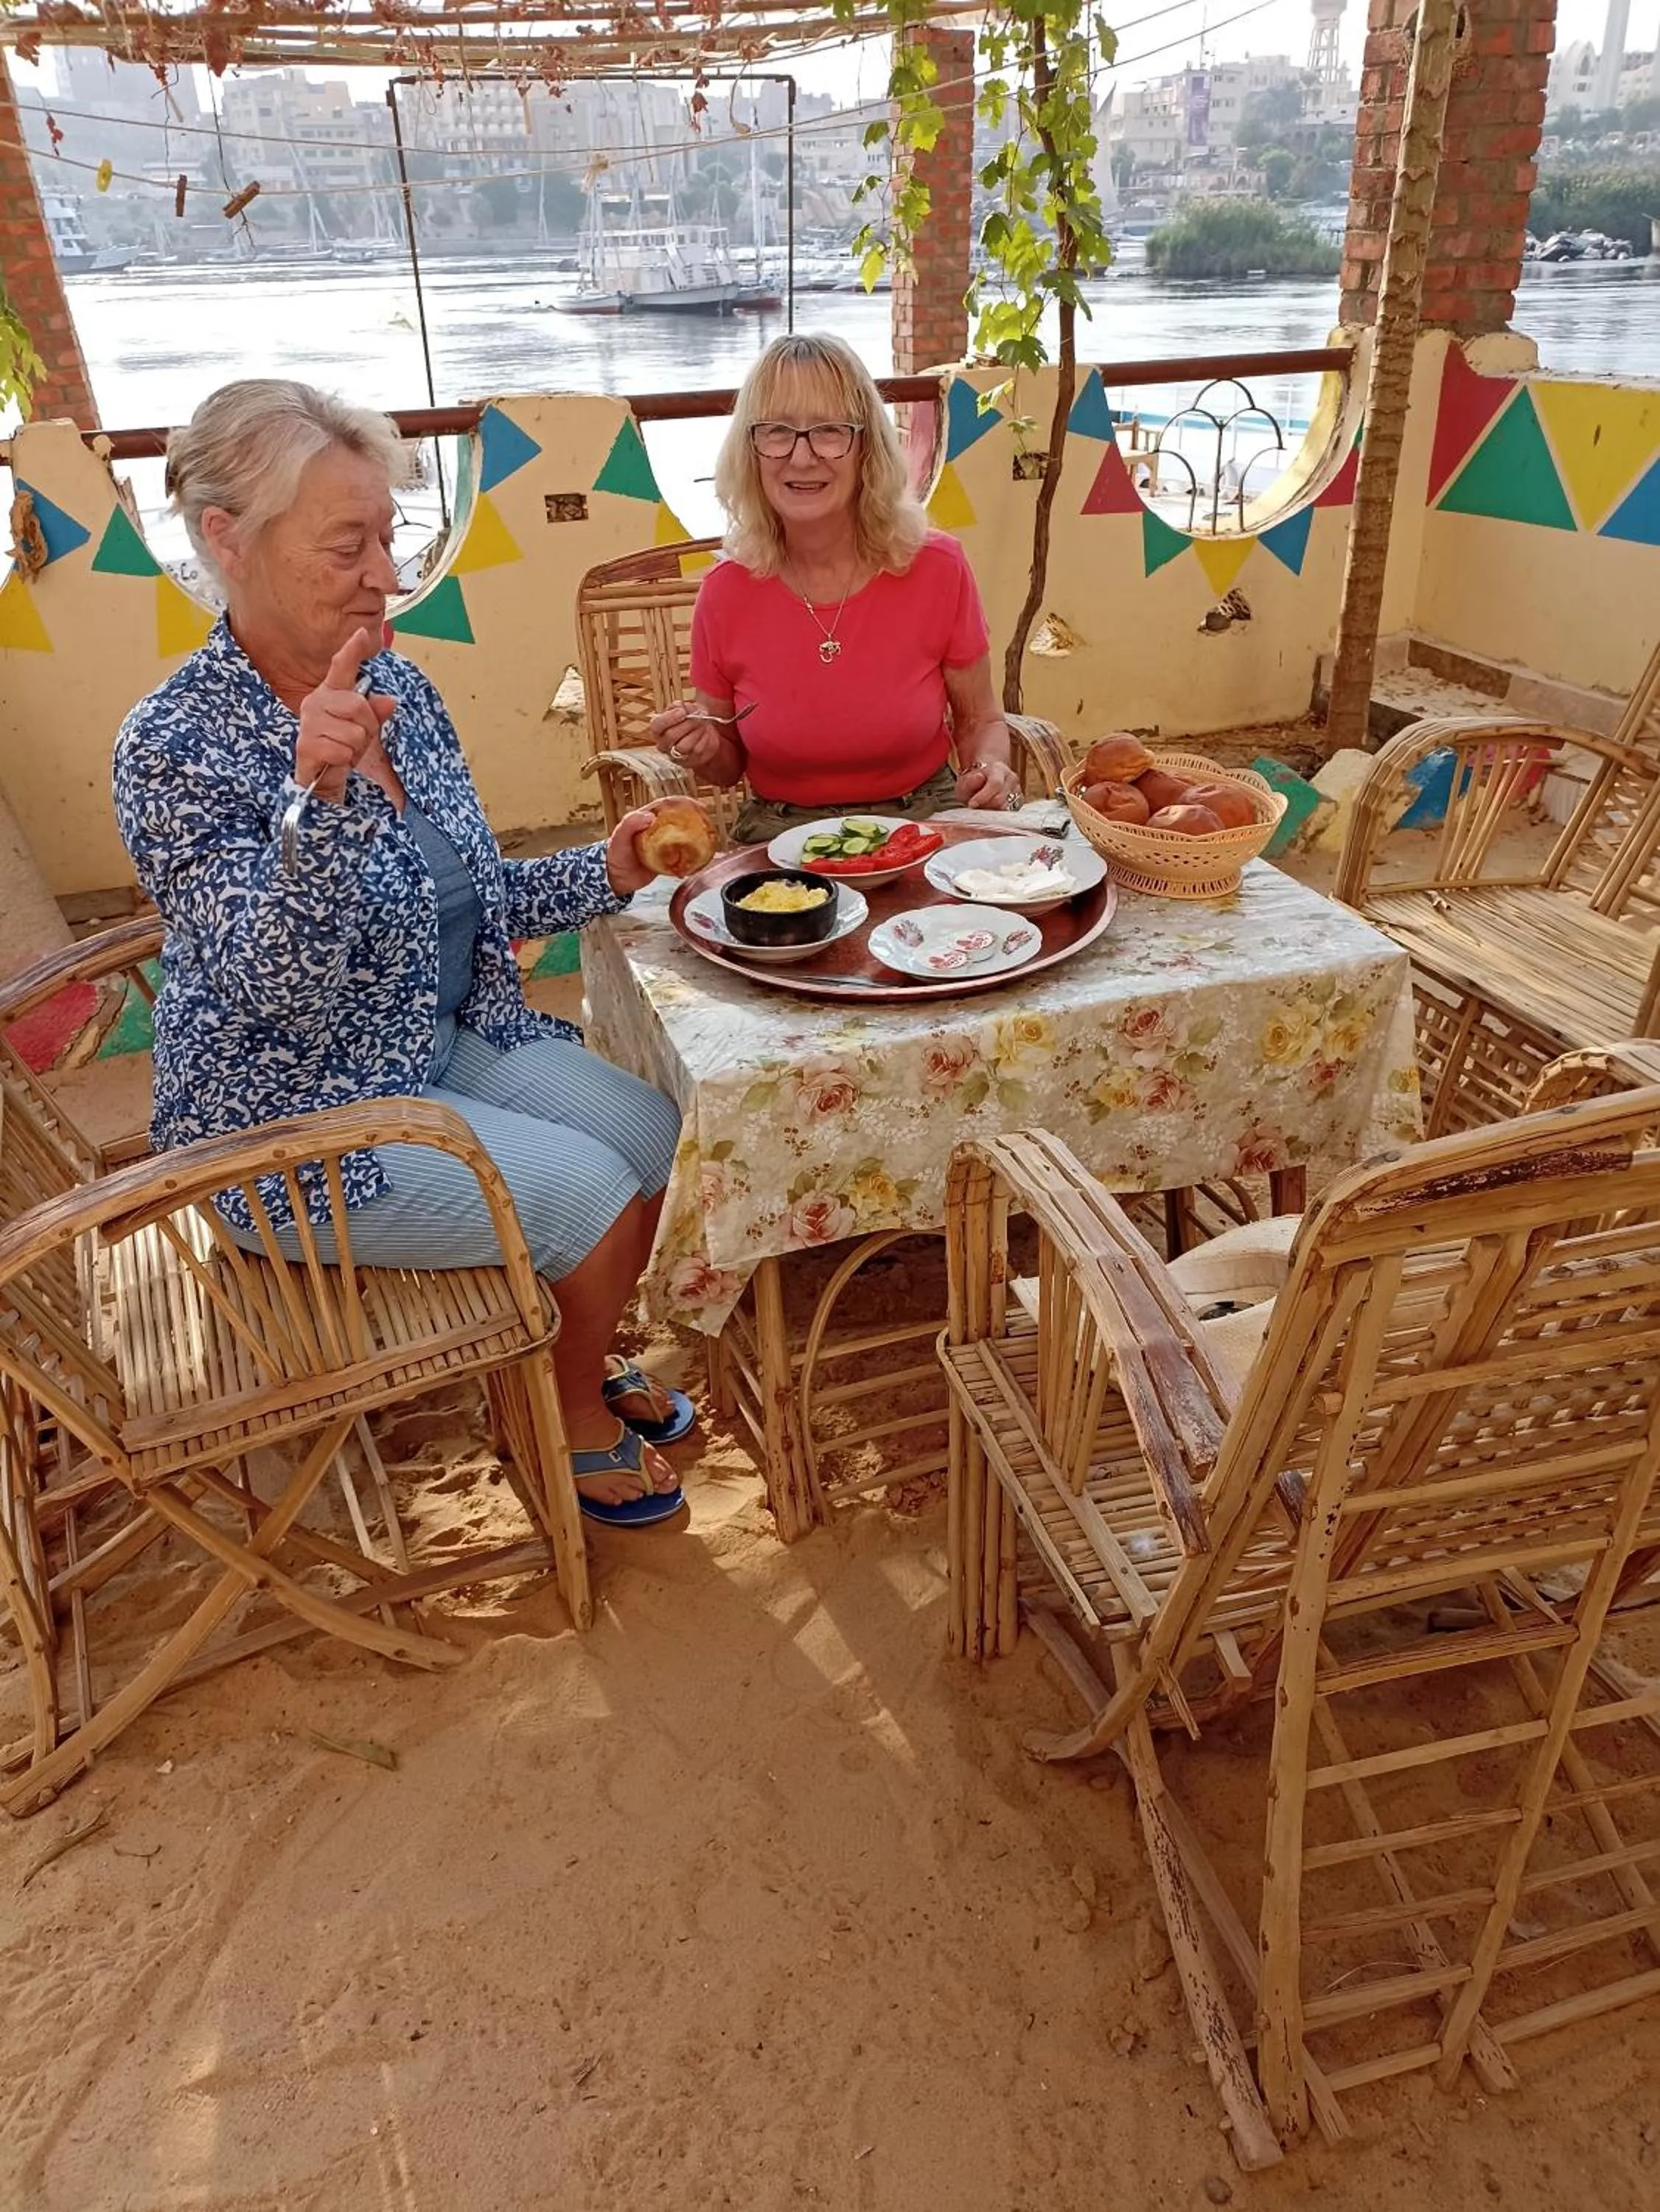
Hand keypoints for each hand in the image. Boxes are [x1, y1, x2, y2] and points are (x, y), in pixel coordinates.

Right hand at [294, 629, 394, 802]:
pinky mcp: (306, 745)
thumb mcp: (364, 728)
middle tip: (355, 739)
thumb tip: (389, 700)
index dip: (353, 650)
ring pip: (353, 732)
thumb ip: (375, 712)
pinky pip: (342, 750)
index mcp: (330, 693)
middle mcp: (315, 702)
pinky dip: (345, 760)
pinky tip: (334, 760)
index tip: (362, 633)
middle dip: (366, 727)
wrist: (320, 778)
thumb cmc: (341, 747)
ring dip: (355, 747)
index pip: (341, 667)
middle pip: (358, 705)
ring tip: (343, 750)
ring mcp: (308, 723)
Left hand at [605, 798, 715, 896]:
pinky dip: (691, 858)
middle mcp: (658, 829)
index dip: (684, 803)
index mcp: (648, 818)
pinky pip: (682, 857)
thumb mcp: (619, 835)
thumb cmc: (614, 853)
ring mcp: (664, 845)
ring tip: (709, 840)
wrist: (614, 878)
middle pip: (681, 821)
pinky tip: (700, 860)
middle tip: (709, 823)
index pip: (669, 805)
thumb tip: (651, 816)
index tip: (697, 805)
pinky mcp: (667, 861)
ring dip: (697, 838)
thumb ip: (631, 823)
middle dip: (696, 820)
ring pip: (684, 838)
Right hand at [649, 699, 729, 777]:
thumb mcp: (685, 708)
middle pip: (670, 737)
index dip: (669, 718)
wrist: (704, 732)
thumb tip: (682, 707)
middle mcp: (663, 745)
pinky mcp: (689, 762)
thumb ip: (682, 706)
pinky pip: (697, 752)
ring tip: (703, 724)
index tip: (683, 711)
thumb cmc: (690, 719)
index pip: (656, 726)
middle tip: (697, 717)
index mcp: (658, 730)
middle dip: (686, 725)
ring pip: (684, 746)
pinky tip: (706, 733)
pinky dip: (704, 740)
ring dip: (696, 732)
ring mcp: (675, 756)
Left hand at [955, 756, 1021, 811]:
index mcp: (999, 769)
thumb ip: (969, 781)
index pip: (995, 784)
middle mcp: (1011, 779)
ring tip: (982, 807)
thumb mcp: (965, 781)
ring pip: (1006, 808)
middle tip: (975, 808)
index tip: (972, 804)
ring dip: (991, 812)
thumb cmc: (973, 783)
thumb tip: (979, 777)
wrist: (983, 780)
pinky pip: (1009, 813)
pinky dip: (998, 815)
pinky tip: (991, 810)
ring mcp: (1017, 791)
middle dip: (985, 806)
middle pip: (1001, 799)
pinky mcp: (1019, 802)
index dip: (983, 796)